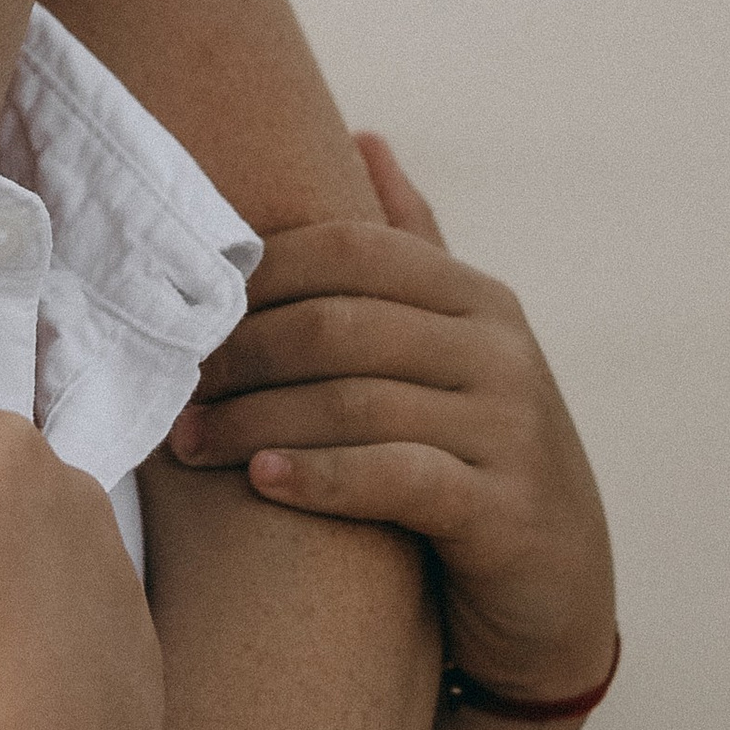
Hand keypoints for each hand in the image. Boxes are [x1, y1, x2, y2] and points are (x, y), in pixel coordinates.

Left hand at [166, 135, 614, 698]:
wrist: (557, 593)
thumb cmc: (476, 457)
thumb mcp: (455, 348)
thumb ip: (413, 250)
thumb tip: (365, 136)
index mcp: (477, 298)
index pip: (349, 249)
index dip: (259, 271)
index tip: (186, 308)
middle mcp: (501, 351)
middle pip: (338, 326)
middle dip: (240, 355)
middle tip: (173, 388)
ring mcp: (510, 430)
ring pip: (354, 403)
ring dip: (254, 422)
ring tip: (190, 443)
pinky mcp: (505, 511)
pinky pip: (395, 478)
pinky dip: (319, 476)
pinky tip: (261, 481)